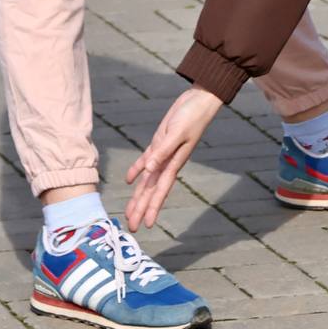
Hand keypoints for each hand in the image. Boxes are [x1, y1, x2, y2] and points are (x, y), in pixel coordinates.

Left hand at [123, 86, 222, 230]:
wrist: (198, 101)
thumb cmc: (192, 116)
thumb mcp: (176, 133)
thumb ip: (162, 152)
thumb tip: (148, 170)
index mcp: (174, 163)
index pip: (160, 190)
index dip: (153, 208)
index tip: (147, 225)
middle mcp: (167, 163)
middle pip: (151, 191)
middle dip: (141, 209)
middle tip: (132, 227)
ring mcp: (162, 154)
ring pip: (147, 180)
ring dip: (138, 196)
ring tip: (129, 212)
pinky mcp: (159, 143)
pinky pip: (145, 160)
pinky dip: (136, 170)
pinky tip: (128, 180)